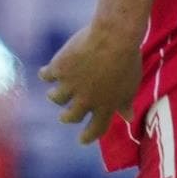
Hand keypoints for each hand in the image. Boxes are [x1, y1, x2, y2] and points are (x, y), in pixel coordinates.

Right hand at [39, 22, 141, 143]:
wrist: (113, 37)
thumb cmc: (127, 60)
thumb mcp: (130, 85)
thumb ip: (125, 103)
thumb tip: (128, 117)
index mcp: (105, 106)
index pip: (96, 129)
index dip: (88, 136)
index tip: (82, 140)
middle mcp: (85, 100)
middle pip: (71, 116)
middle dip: (67, 117)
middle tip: (64, 116)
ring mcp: (70, 85)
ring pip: (56, 98)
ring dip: (55, 96)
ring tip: (54, 93)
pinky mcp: (59, 68)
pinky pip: (46, 75)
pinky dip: (46, 74)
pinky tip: (45, 72)